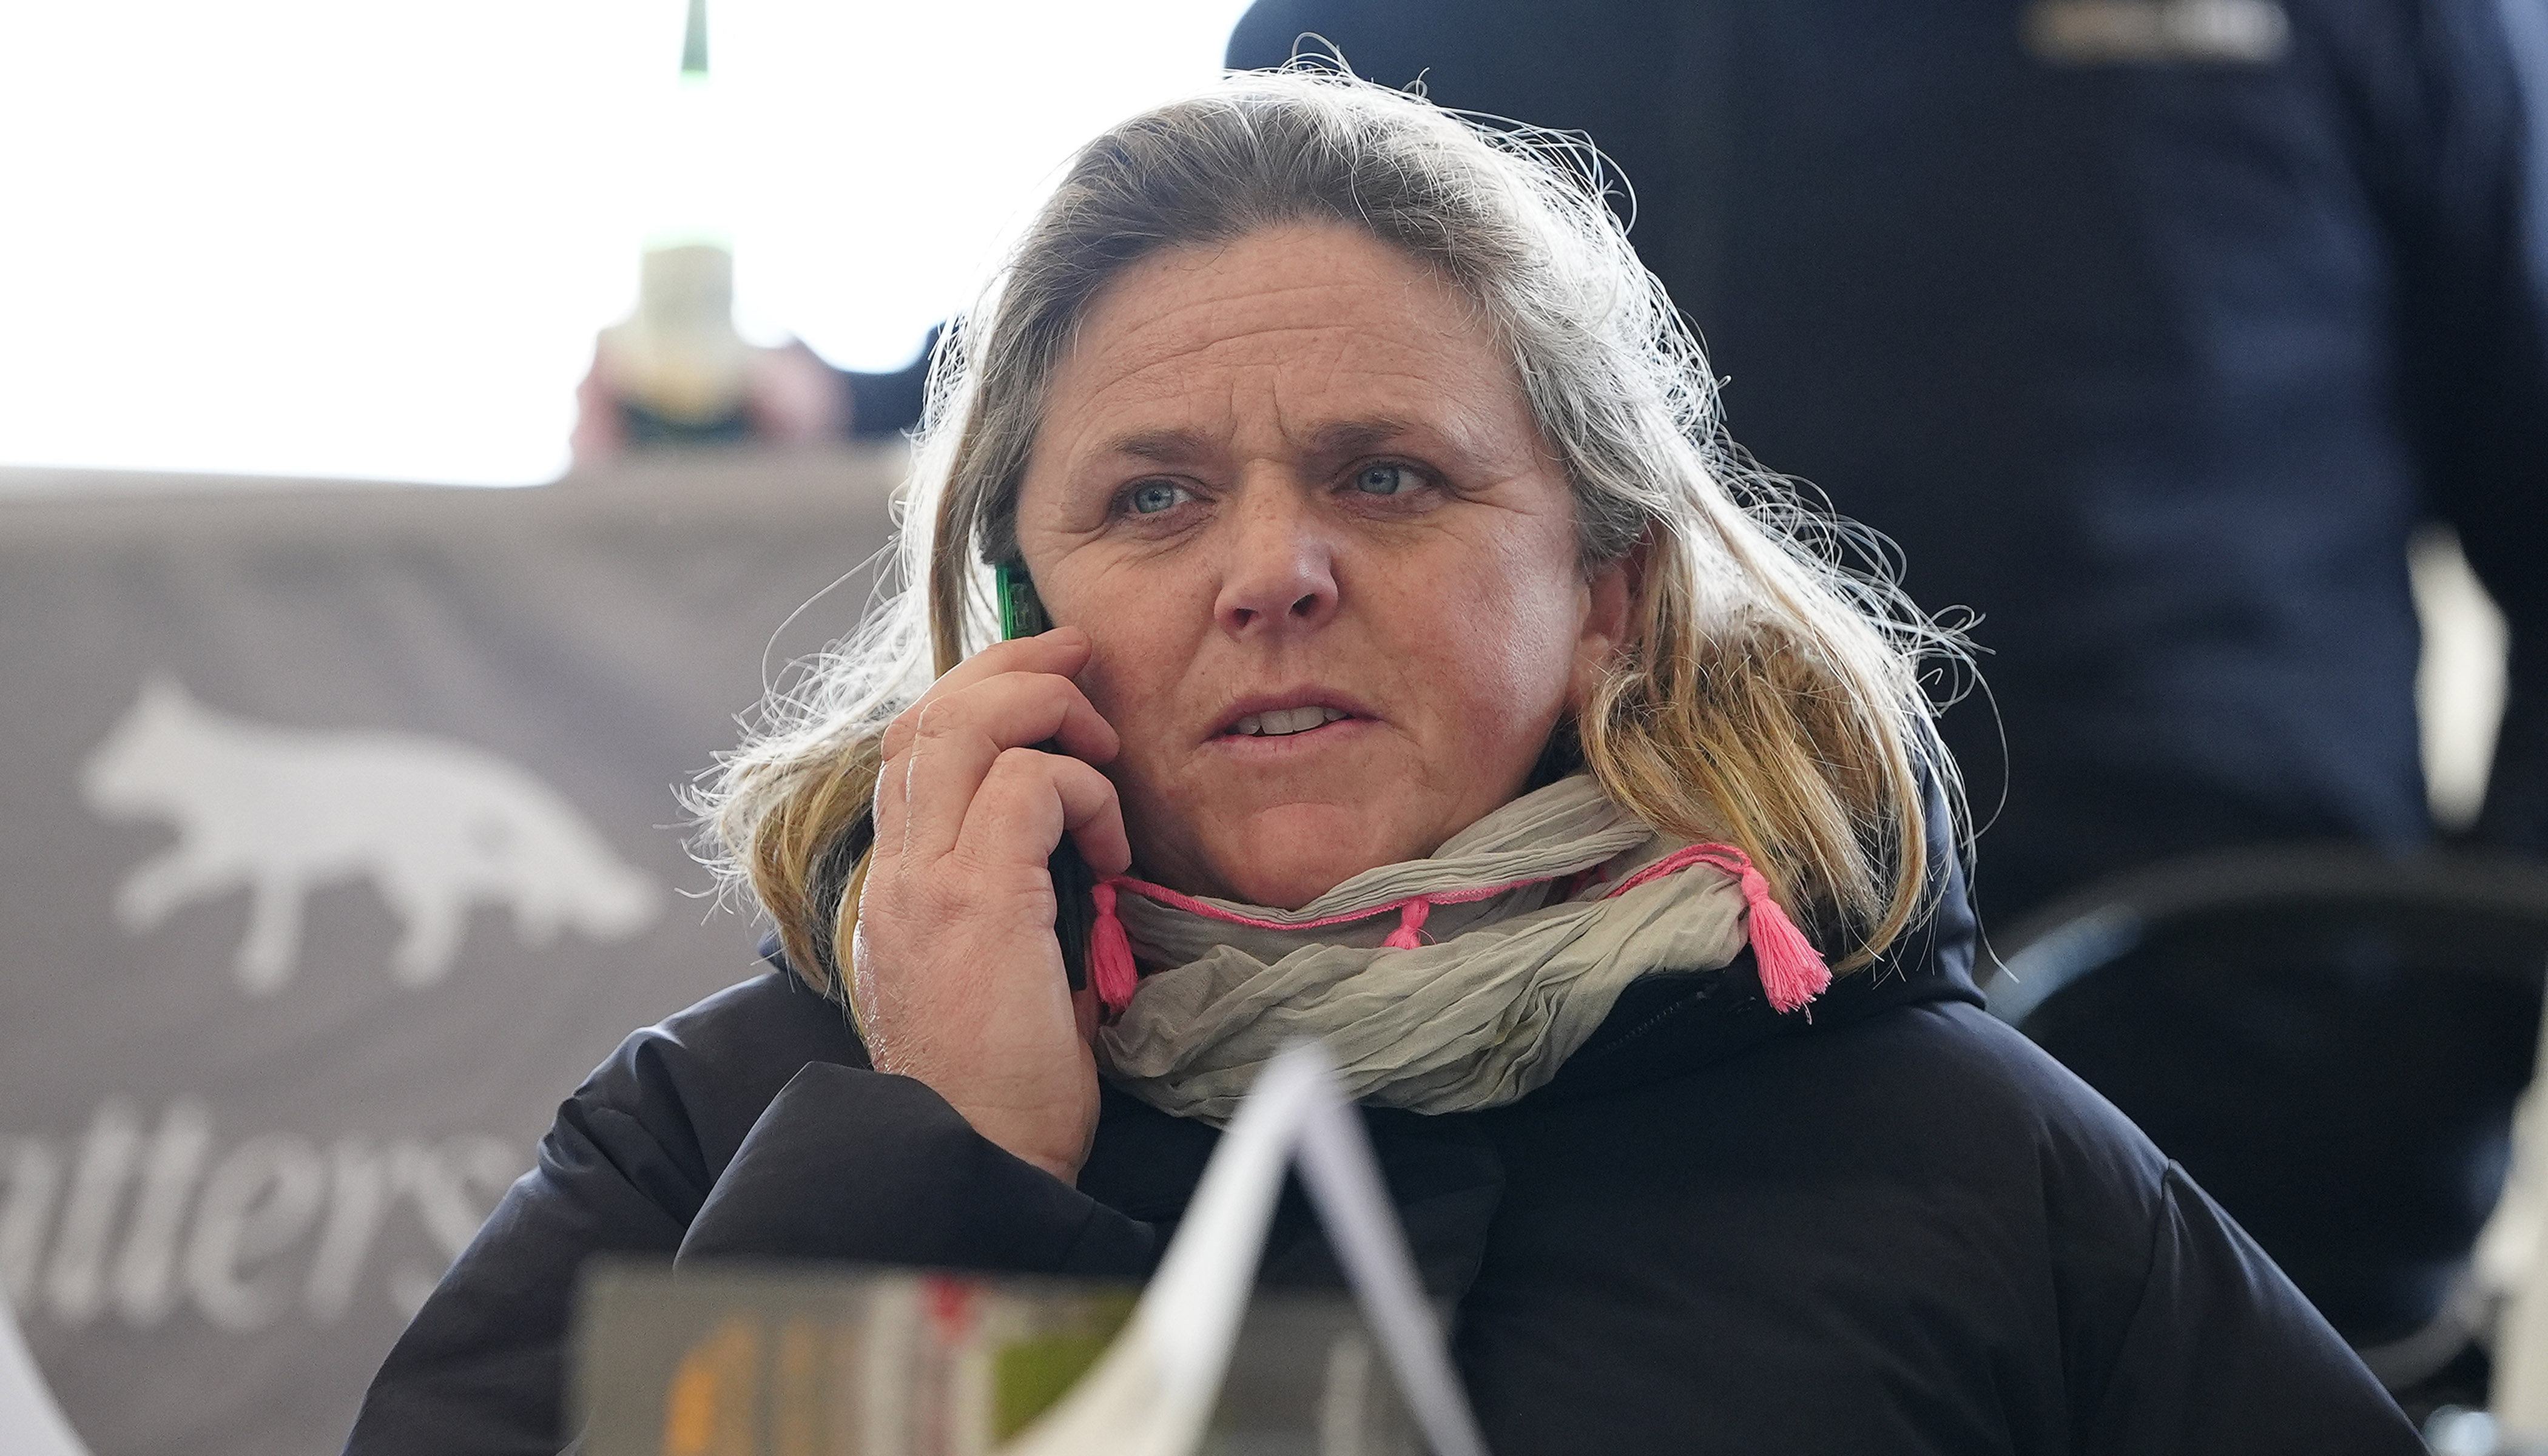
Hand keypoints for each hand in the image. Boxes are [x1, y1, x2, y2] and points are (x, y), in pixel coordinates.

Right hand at [852, 628, 1131, 1183]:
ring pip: (965, 724)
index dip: (979, 693)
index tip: (1051, 681)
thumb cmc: (1004, 1088)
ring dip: (1047, 709)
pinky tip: (1114, 849)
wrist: (977, 1161)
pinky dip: (1085, 792)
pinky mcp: (977, 901)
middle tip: (1081, 660)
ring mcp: (928, 882)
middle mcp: (898, 873)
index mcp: (899, 887)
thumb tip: (1081, 851)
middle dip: (1014, 665)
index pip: (913, 749)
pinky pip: (1032, 786)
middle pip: (931, 713)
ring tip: (1102, 749)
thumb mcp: (1004, 972)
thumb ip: (1020, 899)